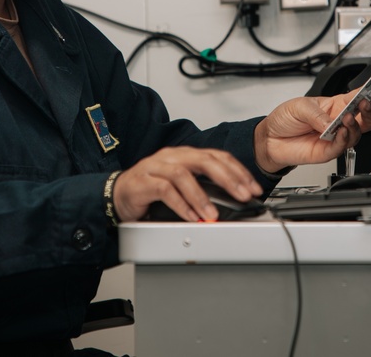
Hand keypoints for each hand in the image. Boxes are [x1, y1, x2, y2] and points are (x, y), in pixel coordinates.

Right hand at [113, 146, 262, 222]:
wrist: (117, 195)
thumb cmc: (151, 191)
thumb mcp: (183, 186)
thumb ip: (204, 188)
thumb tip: (234, 200)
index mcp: (186, 155)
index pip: (217, 156)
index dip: (238, 171)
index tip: (253, 188)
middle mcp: (172, 156)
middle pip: (204, 160)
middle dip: (228, 179)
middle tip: (242, 196)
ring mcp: (156, 167)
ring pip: (183, 174)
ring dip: (201, 196)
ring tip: (212, 213)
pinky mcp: (143, 181)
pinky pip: (164, 190)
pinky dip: (180, 205)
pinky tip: (191, 216)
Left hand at [253, 89, 370, 173]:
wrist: (270, 139)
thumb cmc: (285, 120)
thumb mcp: (299, 107)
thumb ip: (318, 114)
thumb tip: (332, 122)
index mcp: (334, 106)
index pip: (355, 99)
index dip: (366, 93)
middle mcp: (337, 122)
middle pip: (364, 120)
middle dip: (369, 112)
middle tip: (365, 105)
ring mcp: (334, 137)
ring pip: (355, 134)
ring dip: (353, 126)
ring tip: (345, 119)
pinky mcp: (327, 152)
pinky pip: (341, 147)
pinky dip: (343, 139)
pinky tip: (340, 131)